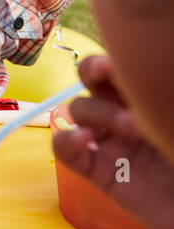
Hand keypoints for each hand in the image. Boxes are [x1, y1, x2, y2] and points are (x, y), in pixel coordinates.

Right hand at [54, 55, 173, 228]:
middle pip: (91, 79)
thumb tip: (144, 80)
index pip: (121, 66)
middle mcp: (126, 115)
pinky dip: (65, 139)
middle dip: (94, 71)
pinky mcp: (99, 172)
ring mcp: (111, 143)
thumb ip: (167, 99)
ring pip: (78, 110)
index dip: (116, 56)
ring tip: (131, 129)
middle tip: (108, 75)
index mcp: (150, 98)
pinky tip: (84, 140)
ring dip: (96, 112)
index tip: (124, 59)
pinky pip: (64, 150)